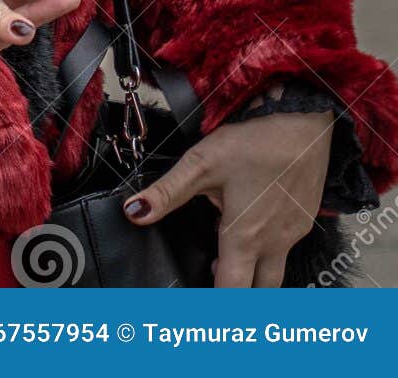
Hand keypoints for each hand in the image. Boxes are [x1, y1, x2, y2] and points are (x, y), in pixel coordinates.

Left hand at [123, 107, 333, 286]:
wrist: (304, 127)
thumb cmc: (254, 143)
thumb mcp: (202, 164)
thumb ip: (167, 193)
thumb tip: (134, 213)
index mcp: (244, 238)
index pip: (231, 292)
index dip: (214, 304)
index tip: (196, 310)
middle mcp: (273, 245)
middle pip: (257, 292)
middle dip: (235, 294)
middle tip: (212, 280)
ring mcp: (293, 236)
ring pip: (274, 276)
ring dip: (252, 276)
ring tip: (226, 260)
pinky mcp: (303, 223)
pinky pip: (285, 252)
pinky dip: (266, 254)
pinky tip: (251, 231)